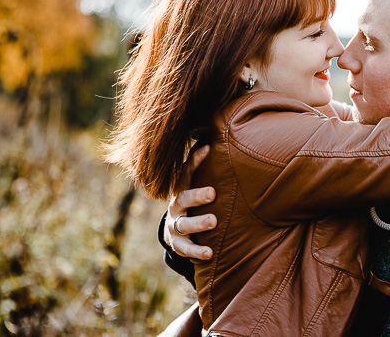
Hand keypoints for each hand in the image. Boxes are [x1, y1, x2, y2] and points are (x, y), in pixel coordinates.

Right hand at [164, 145, 216, 259]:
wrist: (176, 231)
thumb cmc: (195, 203)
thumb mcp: (198, 185)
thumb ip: (207, 167)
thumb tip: (215, 136)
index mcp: (182, 189)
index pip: (185, 172)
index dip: (194, 160)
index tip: (208, 148)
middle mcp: (175, 205)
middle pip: (183, 198)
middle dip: (197, 195)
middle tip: (212, 193)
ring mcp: (174, 224)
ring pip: (183, 224)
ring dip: (198, 223)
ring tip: (213, 222)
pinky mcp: (176, 243)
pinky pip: (185, 248)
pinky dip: (196, 251)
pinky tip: (209, 253)